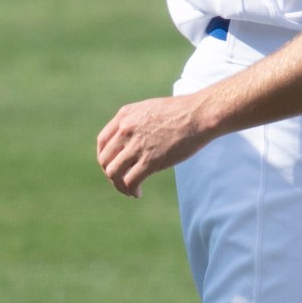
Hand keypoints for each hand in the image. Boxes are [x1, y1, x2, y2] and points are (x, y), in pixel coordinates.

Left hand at [96, 94, 216, 196]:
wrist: (199, 115)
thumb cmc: (181, 112)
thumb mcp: (150, 109)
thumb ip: (136, 122)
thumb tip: (132, 139)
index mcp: (124, 116)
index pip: (102, 141)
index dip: (105, 157)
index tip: (114, 165)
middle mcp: (125, 130)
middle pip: (105, 159)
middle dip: (111, 173)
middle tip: (123, 180)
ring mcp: (136, 146)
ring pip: (113, 173)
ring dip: (118, 185)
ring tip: (130, 190)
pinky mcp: (150, 161)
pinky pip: (130, 181)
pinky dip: (131, 190)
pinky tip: (138, 193)